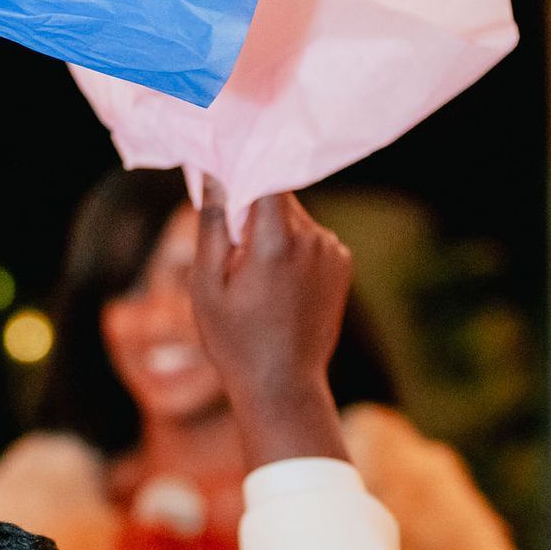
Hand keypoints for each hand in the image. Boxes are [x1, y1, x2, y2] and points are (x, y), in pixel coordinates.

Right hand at [191, 182, 349, 466]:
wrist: (284, 386)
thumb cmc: (235, 341)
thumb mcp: (207, 285)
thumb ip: (213, 224)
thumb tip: (214, 172)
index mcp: (276, 240)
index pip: (264, 172)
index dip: (243, 164)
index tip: (223, 166)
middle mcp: (312, 237)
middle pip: (278, 194)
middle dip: (252, 206)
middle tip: (229, 241)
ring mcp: (332, 249)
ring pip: (294, 217)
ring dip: (272, 229)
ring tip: (254, 274)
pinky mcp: (342, 262)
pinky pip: (311, 238)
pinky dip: (293, 247)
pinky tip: (279, 285)